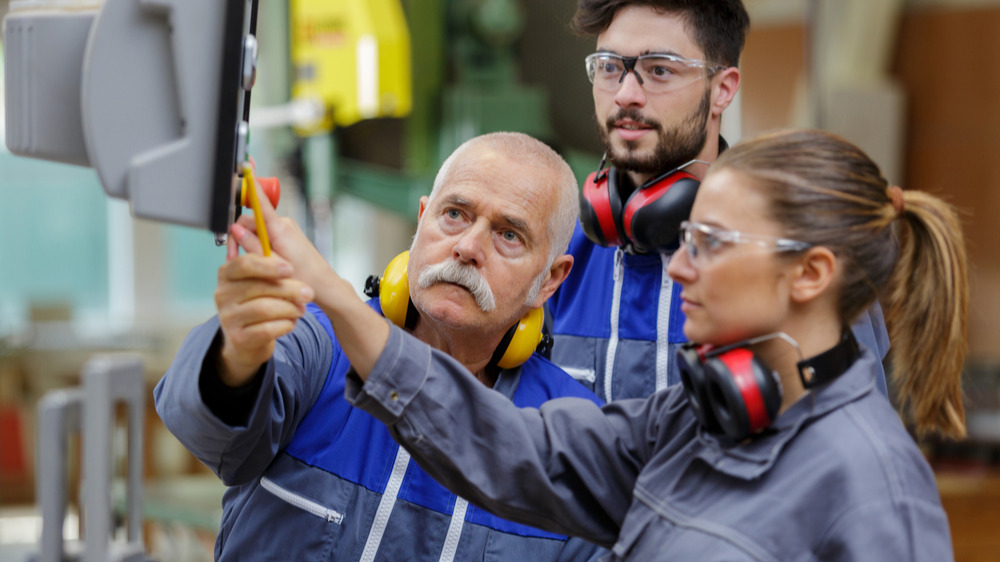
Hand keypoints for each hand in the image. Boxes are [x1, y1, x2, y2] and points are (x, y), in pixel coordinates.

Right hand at [214, 252, 314, 386]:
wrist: (247, 341)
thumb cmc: (257, 304)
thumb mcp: (261, 284)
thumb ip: (271, 273)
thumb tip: (289, 268)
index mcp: (227, 274)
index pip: (244, 264)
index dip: (269, 266)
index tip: (290, 269)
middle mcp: (222, 295)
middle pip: (260, 287)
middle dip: (290, 289)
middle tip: (308, 293)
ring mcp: (228, 318)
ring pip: (265, 309)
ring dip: (290, 309)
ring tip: (301, 310)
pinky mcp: (238, 338)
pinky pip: (268, 329)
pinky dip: (285, 325)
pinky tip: (290, 323)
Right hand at [227, 177, 332, 291]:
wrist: (324, 285)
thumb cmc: (304, 277)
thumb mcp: (272, 264)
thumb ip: (252, 246)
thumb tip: (235, 229)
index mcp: (279, 228)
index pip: (260, 201)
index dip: (251, 185)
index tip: (246, 168)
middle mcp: (283, 224)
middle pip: (250, 220)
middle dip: (239, 236)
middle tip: (234, 257)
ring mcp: (286, 228)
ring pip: (257, 229)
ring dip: (248, 243)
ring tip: (250, 264)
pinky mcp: (287, 235)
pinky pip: (266, 234)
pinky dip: (258, 244)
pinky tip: (260, 260)